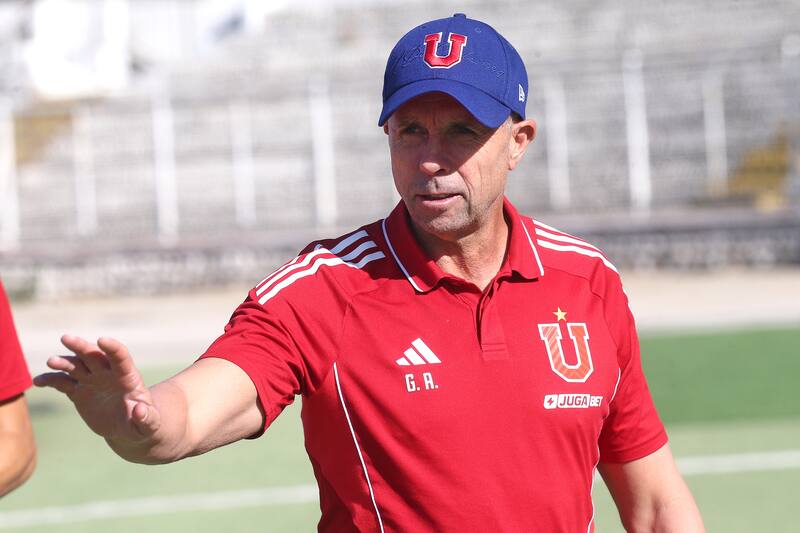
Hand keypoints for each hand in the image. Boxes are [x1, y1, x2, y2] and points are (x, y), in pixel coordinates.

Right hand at [34, 335, 160, 447]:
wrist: (127, 428)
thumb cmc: (143, 424)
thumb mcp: (149, 424)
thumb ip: (146, 418)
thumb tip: (139, 410)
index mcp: (128, 377)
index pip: (121, 357)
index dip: (112, 348)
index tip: (101, 340)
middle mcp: (108, 374)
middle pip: (94, 355)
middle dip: (81, 346)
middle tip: (65, 338)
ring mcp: (92, 381)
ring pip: (76, 366)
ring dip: (63, 362)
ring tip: (51, 361)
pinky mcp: (78, 392)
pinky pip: (63, 383)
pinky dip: (50, 380)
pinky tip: (38, 381)